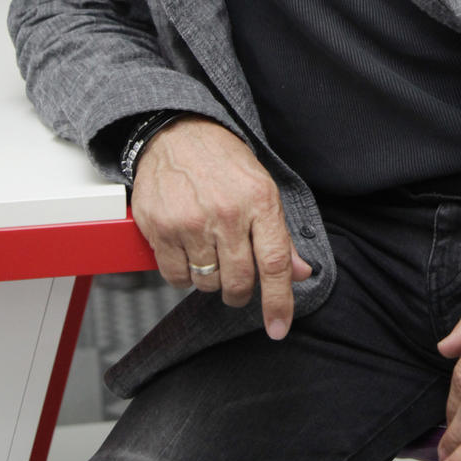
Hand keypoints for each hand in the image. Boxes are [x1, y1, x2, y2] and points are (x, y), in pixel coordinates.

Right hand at [129, 118, 312, 340]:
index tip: (279, 328)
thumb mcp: (262, 187)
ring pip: (206, 283)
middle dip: (240, 292)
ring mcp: (190, 222)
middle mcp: (226, 213)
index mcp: (259, 201)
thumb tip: (300, 273)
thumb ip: (280, 235)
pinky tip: (188, 253)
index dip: (279, 302)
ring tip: (209, 254)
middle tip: (236, 282)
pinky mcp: (160, 228)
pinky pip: (176, 277)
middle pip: (239, 281)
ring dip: (211, 280)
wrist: (177, 133)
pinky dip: (184, 276)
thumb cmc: (223, 161)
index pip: (274, 263)